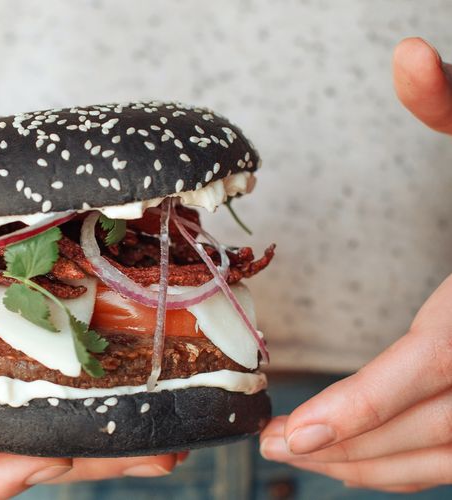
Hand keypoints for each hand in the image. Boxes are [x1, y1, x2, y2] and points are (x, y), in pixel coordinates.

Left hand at [259, 38, 451, 492]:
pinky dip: (422, 464)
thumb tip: (408, 53)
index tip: (297, 432)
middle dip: (350, 447)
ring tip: (310, 456)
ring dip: (379, 466)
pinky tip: (373, 455)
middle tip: (278, 446)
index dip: (362, 405)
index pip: (429, 365)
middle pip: (432, 428)